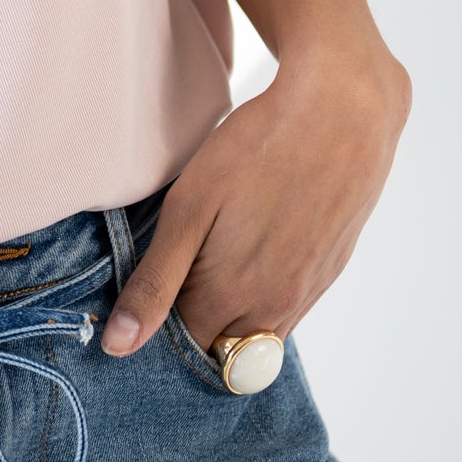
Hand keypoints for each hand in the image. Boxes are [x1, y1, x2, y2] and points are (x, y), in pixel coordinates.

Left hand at [101, 34, 410, 358]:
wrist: (343, 113)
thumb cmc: (255, 151)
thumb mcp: (187, 210)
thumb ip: (154, 283)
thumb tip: (119, 347)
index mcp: (234, 298)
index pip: (181, 344)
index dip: (157, 321)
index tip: (144, 287)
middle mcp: (277, 309)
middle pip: (220, 344)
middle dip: (191, 320)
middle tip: (174, 266)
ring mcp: (309, 291)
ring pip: (256, 331)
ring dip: (229, 310)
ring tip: (211, 251)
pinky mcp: (330, 270)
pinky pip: (287, 306)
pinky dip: (262, 292)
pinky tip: (250, 242)